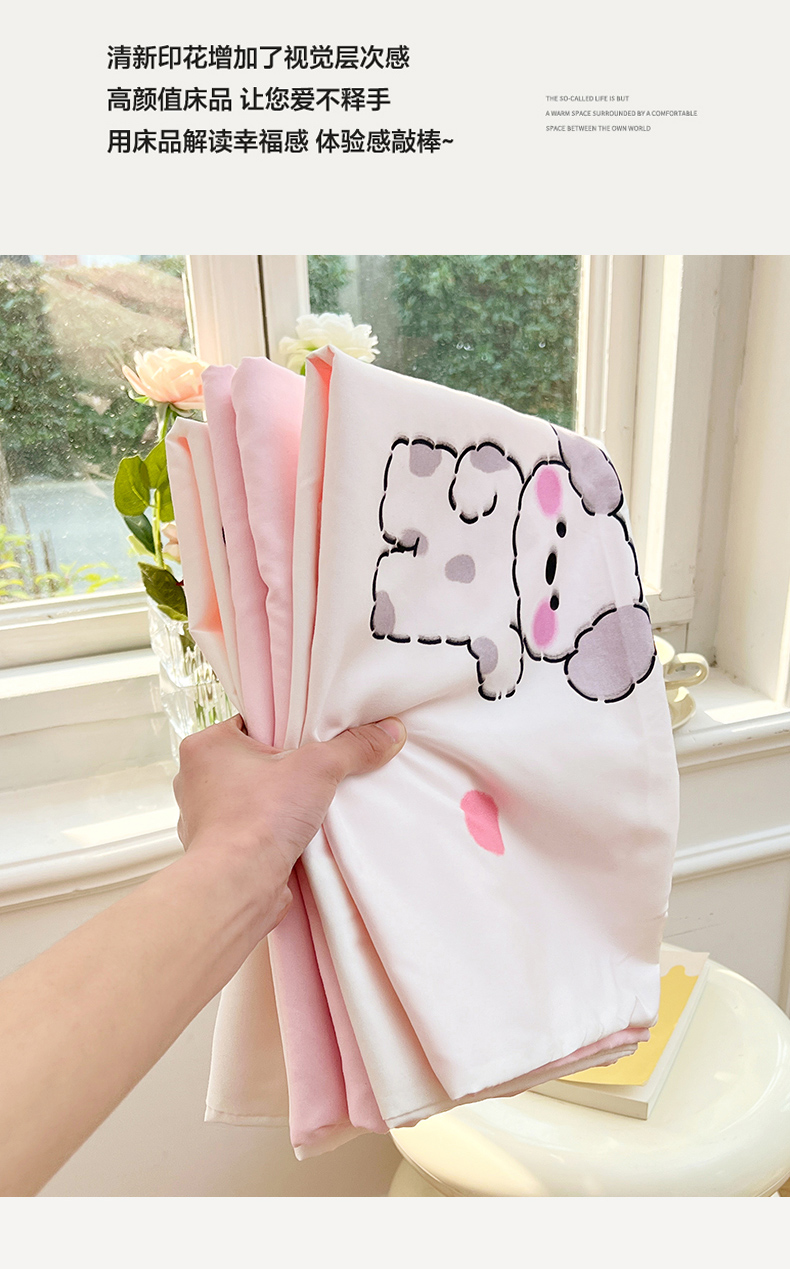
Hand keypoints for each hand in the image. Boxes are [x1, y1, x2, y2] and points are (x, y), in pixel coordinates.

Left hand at [173, 714, 405, 926]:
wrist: (239, 885)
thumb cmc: (259, 820)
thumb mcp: (319, 768)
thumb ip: (355, 747)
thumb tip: (389, 732)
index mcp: (206, 746)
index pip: (250, 724)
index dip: (284, 730)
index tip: (311, 738)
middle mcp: (197, 779)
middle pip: (254, 761)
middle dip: (285, 768)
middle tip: (315, 770)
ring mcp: (204, 817)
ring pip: (253, 797)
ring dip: (279, 802)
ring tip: (310, 804)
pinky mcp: (219, 849)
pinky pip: (252, 828)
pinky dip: (273, 830)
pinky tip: (298, 833)